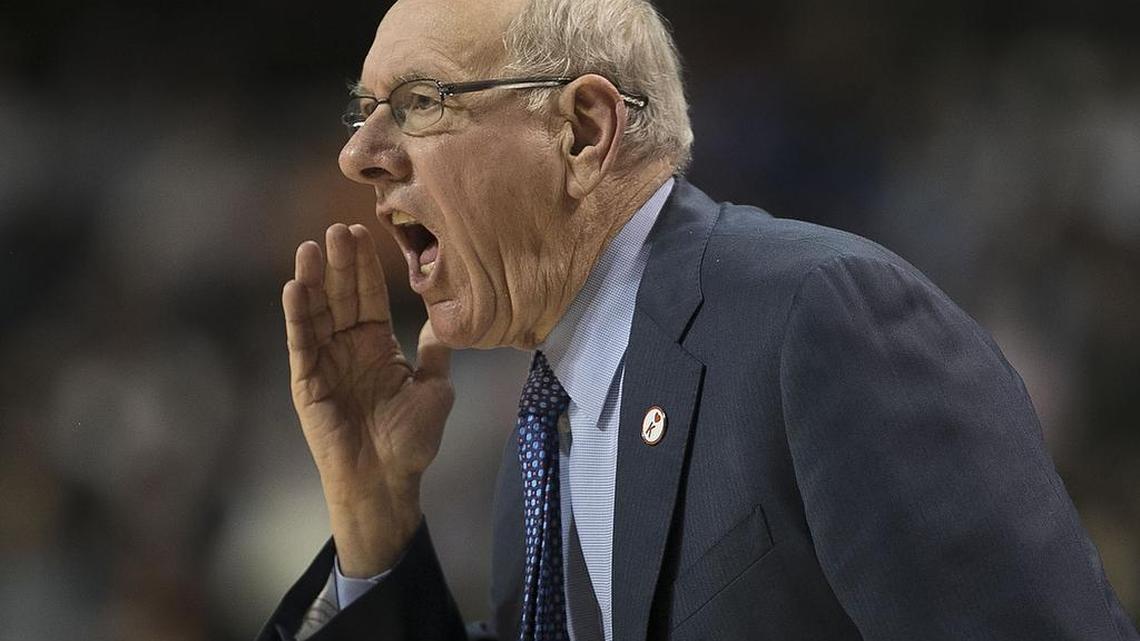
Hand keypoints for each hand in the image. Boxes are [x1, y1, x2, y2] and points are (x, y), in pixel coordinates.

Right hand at [282, 223, 453, 575]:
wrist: (386, 480)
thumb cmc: (410, 441)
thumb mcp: (434, 389)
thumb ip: (436, 353)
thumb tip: (449, 321)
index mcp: (378, 345)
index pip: (370, 296)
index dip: (366, 267)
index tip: (364, 232)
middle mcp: (349, 347)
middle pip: (342, 296)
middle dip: (340, 263)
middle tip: (339, 228)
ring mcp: (325, 361)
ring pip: (317, 311)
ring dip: (314, 279)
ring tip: (312, 245)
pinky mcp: (306, 381)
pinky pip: (301, 342)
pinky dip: (297, 314)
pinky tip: (295, 285)